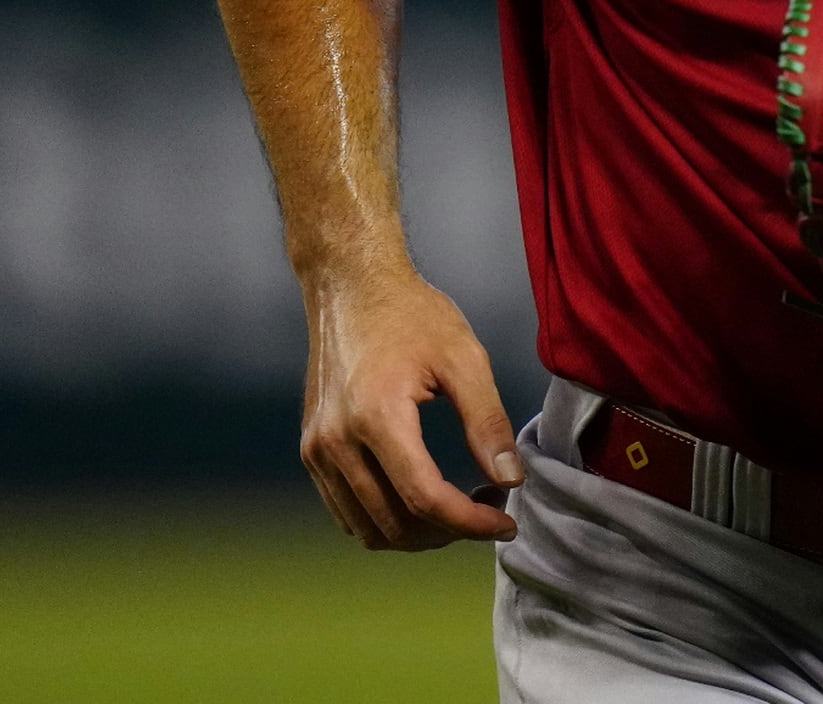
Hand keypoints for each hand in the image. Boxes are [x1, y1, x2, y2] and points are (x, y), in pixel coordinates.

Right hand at [298, 263, 521, 550]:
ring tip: (460, 509)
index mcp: (376, 417)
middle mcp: (336, 442)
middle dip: (449, 533)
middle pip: (395, 524)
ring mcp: (317, 450)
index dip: (471, 523)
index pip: (425, 499)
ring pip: (368, 529)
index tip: (507, 523)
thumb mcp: (464, 358)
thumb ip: (487, 422)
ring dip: (418, 535)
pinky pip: (347, 512)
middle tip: (490, 510)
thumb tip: (511, 480)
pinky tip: (422, 500)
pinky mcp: (312, 451)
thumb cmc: (411, 314)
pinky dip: (386, 521)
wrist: (350, 287)